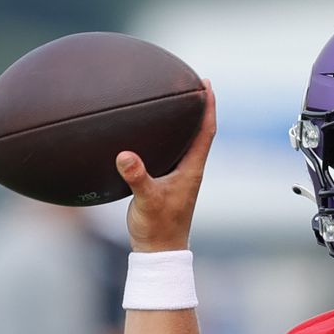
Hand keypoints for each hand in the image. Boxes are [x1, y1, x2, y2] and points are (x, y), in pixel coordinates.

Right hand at [117, 82, 216, 252]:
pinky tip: (152, 133)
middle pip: (199, 131)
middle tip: (192, 83)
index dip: (208, 107)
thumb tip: (125, 155)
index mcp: (191, 169)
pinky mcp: (167, 183)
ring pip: (186, 142)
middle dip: (197, 107)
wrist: (158, 251)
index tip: (206, 84)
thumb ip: (137, 177)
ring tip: (175, 101)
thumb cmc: (157, 227)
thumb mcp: (146, 200)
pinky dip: (167, 138)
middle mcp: (189, 170)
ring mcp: (179, 177)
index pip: (205, 132)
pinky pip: (170, 152)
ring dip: (184, 122)